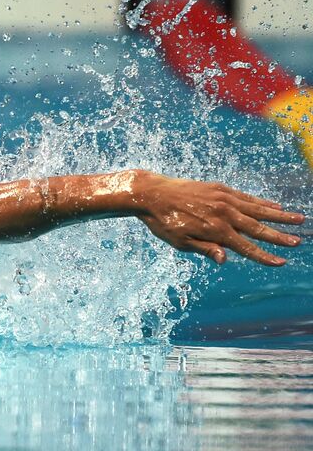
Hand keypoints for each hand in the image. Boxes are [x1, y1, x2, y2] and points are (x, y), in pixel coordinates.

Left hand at [131, 172, 303, 265]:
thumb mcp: (181, 242)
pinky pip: (246, 197)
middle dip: (279, 236)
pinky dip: (262, 202)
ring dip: (279, 216)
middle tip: (297, 241)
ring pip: (257, 209)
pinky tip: (275, 206)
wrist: (152, 194)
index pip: (245, 247)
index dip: (263, 255)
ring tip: (298, 219)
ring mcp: (224, 199)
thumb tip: (225, 260)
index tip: (280, 262)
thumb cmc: (164, 223)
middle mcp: (224, 214)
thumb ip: (206, 249)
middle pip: (257, 228)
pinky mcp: (220, 189)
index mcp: (215, 231)